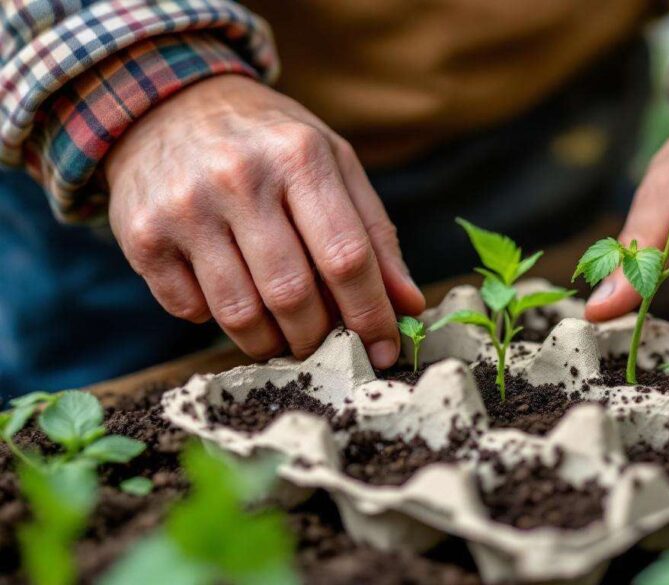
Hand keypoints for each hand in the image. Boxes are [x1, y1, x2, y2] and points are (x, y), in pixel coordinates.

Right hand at [106, 75, 424, 365]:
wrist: (168, 105)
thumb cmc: (269, 144)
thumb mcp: (333, 164)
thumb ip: (375, 234)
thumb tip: (409, 304)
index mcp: (300, 156)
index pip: (346, 257)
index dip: (371, 315)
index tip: (384, 351)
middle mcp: (240, 178)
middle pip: (292, 295)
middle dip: (318, 336)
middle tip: (324, 342)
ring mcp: (185, 207)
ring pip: (239, 315)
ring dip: (270, 342)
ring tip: (282, 334)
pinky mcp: (142, 235)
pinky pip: (189, 311)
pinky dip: (215, 320)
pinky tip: (227, 292)